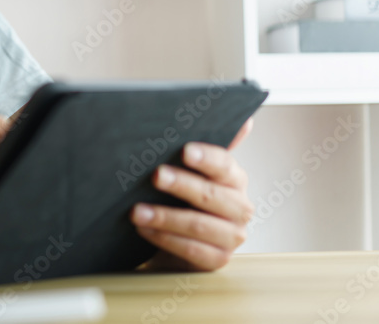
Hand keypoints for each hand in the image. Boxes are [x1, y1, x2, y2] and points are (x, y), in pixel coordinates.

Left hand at [132, 118, 254, 270]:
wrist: (176, 238)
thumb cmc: (181, 197)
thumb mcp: (189, 169)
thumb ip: (205, 146)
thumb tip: (241, 119)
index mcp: (234, 179)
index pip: (225, 165)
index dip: (206, 157)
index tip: (184, 150)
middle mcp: (239, 207)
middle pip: (211, 195)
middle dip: (181, 184)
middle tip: (155, 175)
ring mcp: (231, 236)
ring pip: (199, 226)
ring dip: (165, 217)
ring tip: (136, 211)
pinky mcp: (217, 260)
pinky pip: (191, 250)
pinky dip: (165, 239)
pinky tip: (144, 229)